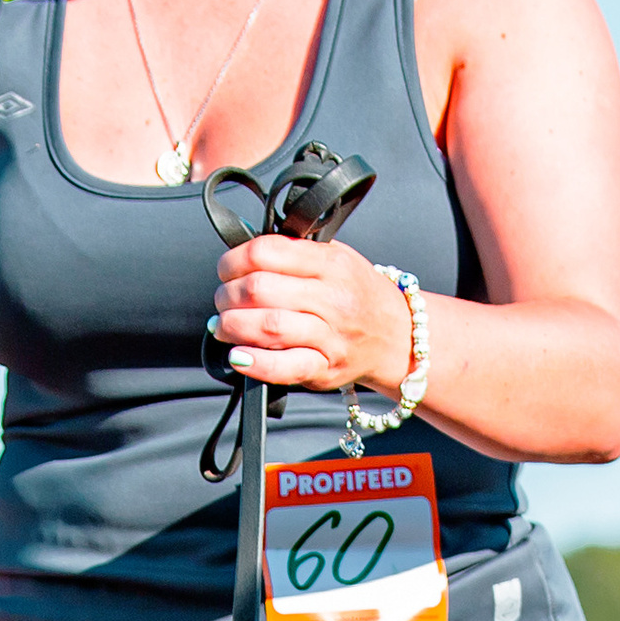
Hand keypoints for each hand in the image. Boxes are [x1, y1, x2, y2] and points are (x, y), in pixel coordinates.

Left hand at [211, 234, 414, 396]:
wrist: (396, 336)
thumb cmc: (358, 294)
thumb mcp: (336, 257)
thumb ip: (294, 253)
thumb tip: (242, 256)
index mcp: (330, 263)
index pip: (266, 252)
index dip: (233, 260)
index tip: (227, 270)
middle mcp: (332, 297)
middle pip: (259, 289)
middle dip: (228, 295)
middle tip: (223, 301)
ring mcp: (330, 335)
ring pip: (267, 326)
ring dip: (233, 326)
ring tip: (225, 326)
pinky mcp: (325, 368)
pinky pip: (285, 366)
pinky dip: (256, 363)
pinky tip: (239, 357)